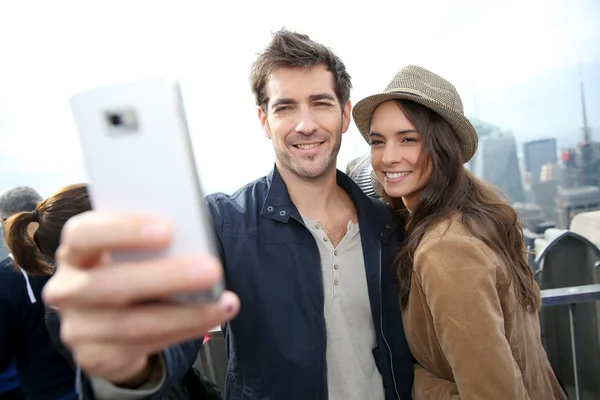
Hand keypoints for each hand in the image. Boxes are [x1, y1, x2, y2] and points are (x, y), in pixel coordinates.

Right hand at [43, 211, 239, 384]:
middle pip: (111, 284)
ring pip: (135, 324)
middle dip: (168, 276)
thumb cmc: (129, 270)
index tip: (167, 229)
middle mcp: (68, 288)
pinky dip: (186, 330)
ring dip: (188, 313)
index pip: (84, 234)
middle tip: (212, 269)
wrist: (108, 322)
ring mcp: (78, 328)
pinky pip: (146, 346)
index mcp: (76, 251)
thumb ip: (152, 244)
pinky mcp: (97, 356)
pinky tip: (212, 317)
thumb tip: (194, 243)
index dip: (123, 230)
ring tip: (224, 301)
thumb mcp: (133, 252)